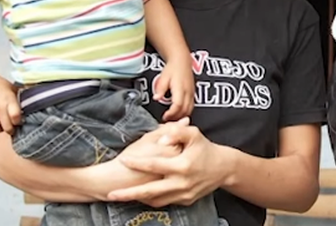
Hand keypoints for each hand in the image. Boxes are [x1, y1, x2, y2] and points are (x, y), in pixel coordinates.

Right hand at [0, 74, 20, 133]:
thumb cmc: (0, 85)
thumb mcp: (13, 89)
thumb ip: (19, 99)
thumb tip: (30, 108)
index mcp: (9, 101)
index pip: (16, 117)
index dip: (19, 122)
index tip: (20, 121)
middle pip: (7, 128)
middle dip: (11, 129)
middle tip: (12, 125)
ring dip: (0, 127)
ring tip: (2, 121)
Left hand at [108, 120, 229, 207]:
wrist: (224, 168)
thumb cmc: (206, 149)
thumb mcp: (194, 134)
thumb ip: (176, 132)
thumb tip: (160, 139)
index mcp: (182, 165)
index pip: (154, 164)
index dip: (137, 162)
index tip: (123, 160)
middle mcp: (182, 182)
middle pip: (149, 191)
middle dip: (129, 194)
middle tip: (111, 194)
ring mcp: (183, 194)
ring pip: (155, 200)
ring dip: (138, 199)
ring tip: (122, 196)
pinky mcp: (185, 201)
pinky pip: (164, 202)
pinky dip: (151, 199)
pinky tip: (141, 195)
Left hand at [155, 53, 194, 120]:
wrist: (182, 61)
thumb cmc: (172, 69)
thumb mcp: (163, 78)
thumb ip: (160, 89)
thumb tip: (156, 98)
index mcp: (180, 88)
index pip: (178, 105)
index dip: (171, 113)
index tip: (165, 116)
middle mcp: (188, 92)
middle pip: (185, 110)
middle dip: (176, 117)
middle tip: (167, 120)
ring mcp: (192, 93)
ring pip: (189, 109)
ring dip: (181, 116)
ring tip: (172, 118)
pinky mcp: (193, 94)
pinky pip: (191, 106)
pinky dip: (185, 112)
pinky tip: (178, 113)